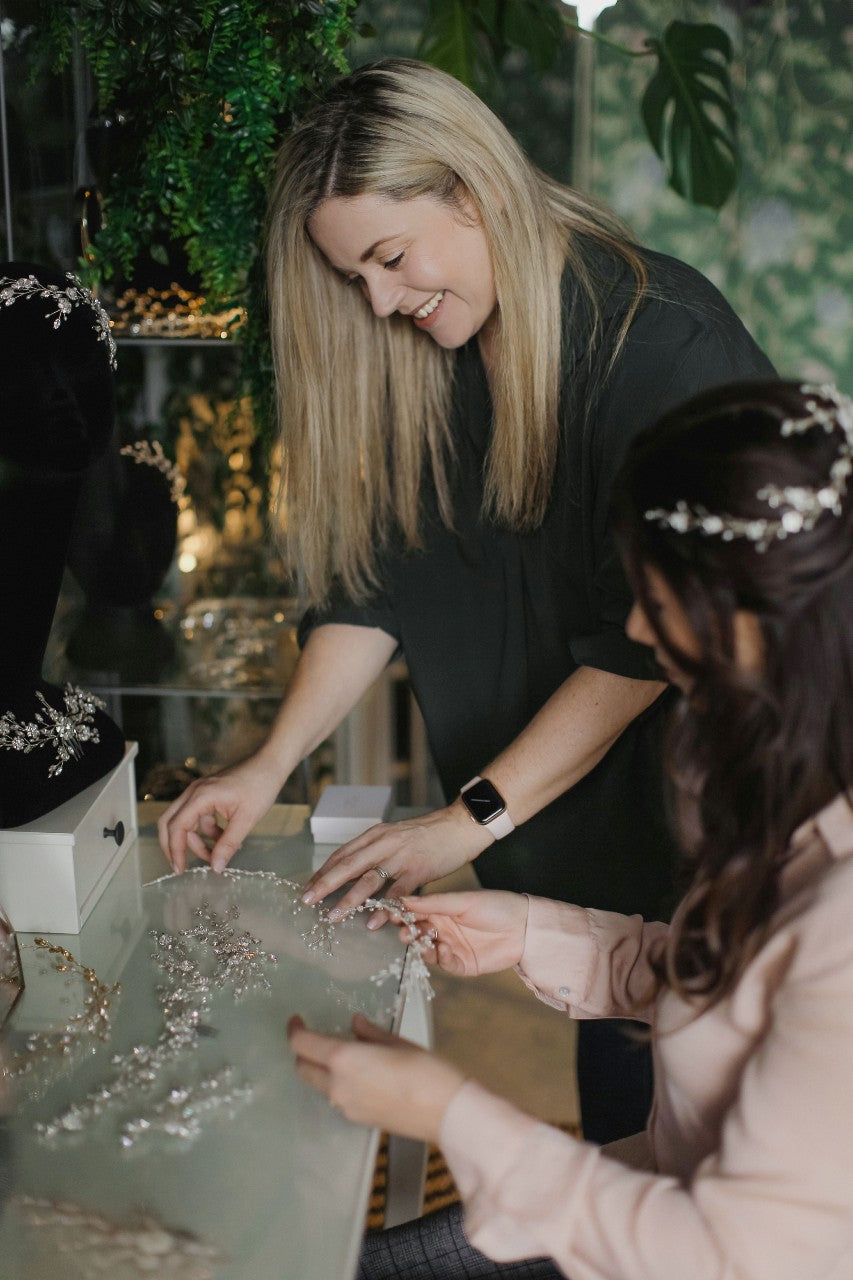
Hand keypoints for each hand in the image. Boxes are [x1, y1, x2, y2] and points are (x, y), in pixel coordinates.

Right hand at [157, 751, 283, 873]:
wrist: (270, 764)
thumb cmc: (261, 786)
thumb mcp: (246, 819)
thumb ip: (228, 844)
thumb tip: (216, 868)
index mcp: (200, 796)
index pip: (177, 827)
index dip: (175, 850)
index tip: (180, 870)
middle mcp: (194, 792)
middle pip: (171, 823)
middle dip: (174, 846)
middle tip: (181, 867)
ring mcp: (200, 792)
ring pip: (187, 822)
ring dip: (197, 840)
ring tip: (217, 855)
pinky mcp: (208, 794)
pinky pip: (200, 817)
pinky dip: (208, 831)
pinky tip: (224, 839)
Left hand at [288, 1012, 463, 1142]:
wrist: (446, 1113)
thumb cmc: (426, 1071)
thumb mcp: (398, 1042)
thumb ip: (370, 1033)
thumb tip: (355, 1024)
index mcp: (344, 1060)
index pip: (302, 1044)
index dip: (294, 1029)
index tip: (297, 1019)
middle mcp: (337, 1085)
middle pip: (302, 1068)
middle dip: (303, 1051)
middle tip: (316, 1036)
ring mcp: (345, 1106)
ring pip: (319, 1084)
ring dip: (321, 1069)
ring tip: (345, 1054)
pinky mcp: (357, 1120)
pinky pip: (337, 1097)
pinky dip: (338, 1083)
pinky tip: (361, 1074)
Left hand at [301, 802, 487, 925]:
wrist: (460, 825)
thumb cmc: (429, 835)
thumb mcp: (397, 837)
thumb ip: (378, 853)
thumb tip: (357, 876)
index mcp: (376, 835)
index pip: (342, 854)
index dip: (323, 872)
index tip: (307, 887)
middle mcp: (384, 843)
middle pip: (348, 865)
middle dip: (324, 884)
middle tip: (307, 900)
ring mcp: (400, 856)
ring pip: (368, 879)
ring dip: (348, 899)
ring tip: (333, 916)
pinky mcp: (418, 869)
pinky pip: (397, 892)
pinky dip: (383, 908)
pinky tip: (373, 921)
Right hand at [393, 890, 528, 976]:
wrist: (525, 927)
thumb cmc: (496, 906)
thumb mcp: (463, 901)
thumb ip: (433, 902)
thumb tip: (404, 899)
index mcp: (442, 910)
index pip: (415, 913)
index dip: (403, 915)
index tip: (391, 915)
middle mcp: (444, 929)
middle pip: (418, 933)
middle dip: (409, 933)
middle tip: (405, 932)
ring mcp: (452, 947)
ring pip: (427, 950)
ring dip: (422, 946)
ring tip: (422, 941)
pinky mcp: (462, 964)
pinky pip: (444, 964)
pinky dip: (439, 957)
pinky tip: (442, 948)